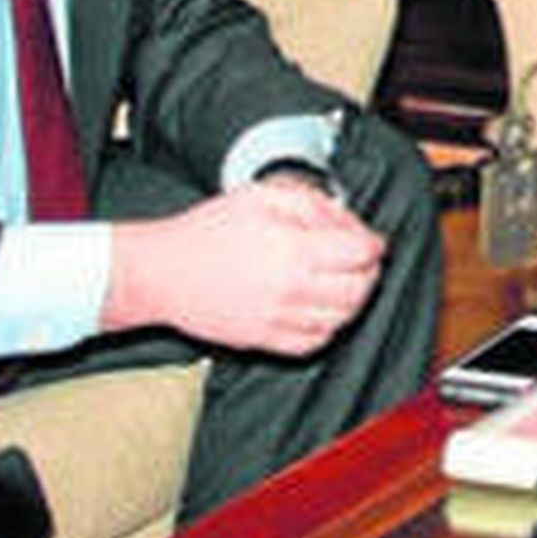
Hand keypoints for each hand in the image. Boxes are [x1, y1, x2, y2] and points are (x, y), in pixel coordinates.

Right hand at [104, 177, 384, 355]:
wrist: (162, 272)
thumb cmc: (203, 232)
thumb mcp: (259, 195)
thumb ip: (308, 202)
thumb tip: (341, 216)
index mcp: (294, 250)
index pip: (361, 252)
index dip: (374, 242)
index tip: (373, 239)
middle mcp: (292, 290)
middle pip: (359, 288)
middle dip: (369, 271)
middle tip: (362, 258)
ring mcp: (279, 320)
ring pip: (342, 319)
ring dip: (353, 299)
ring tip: (344, 281)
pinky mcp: (265, 340)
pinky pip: (315, 342)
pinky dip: (329, 327)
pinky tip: (321, 307)